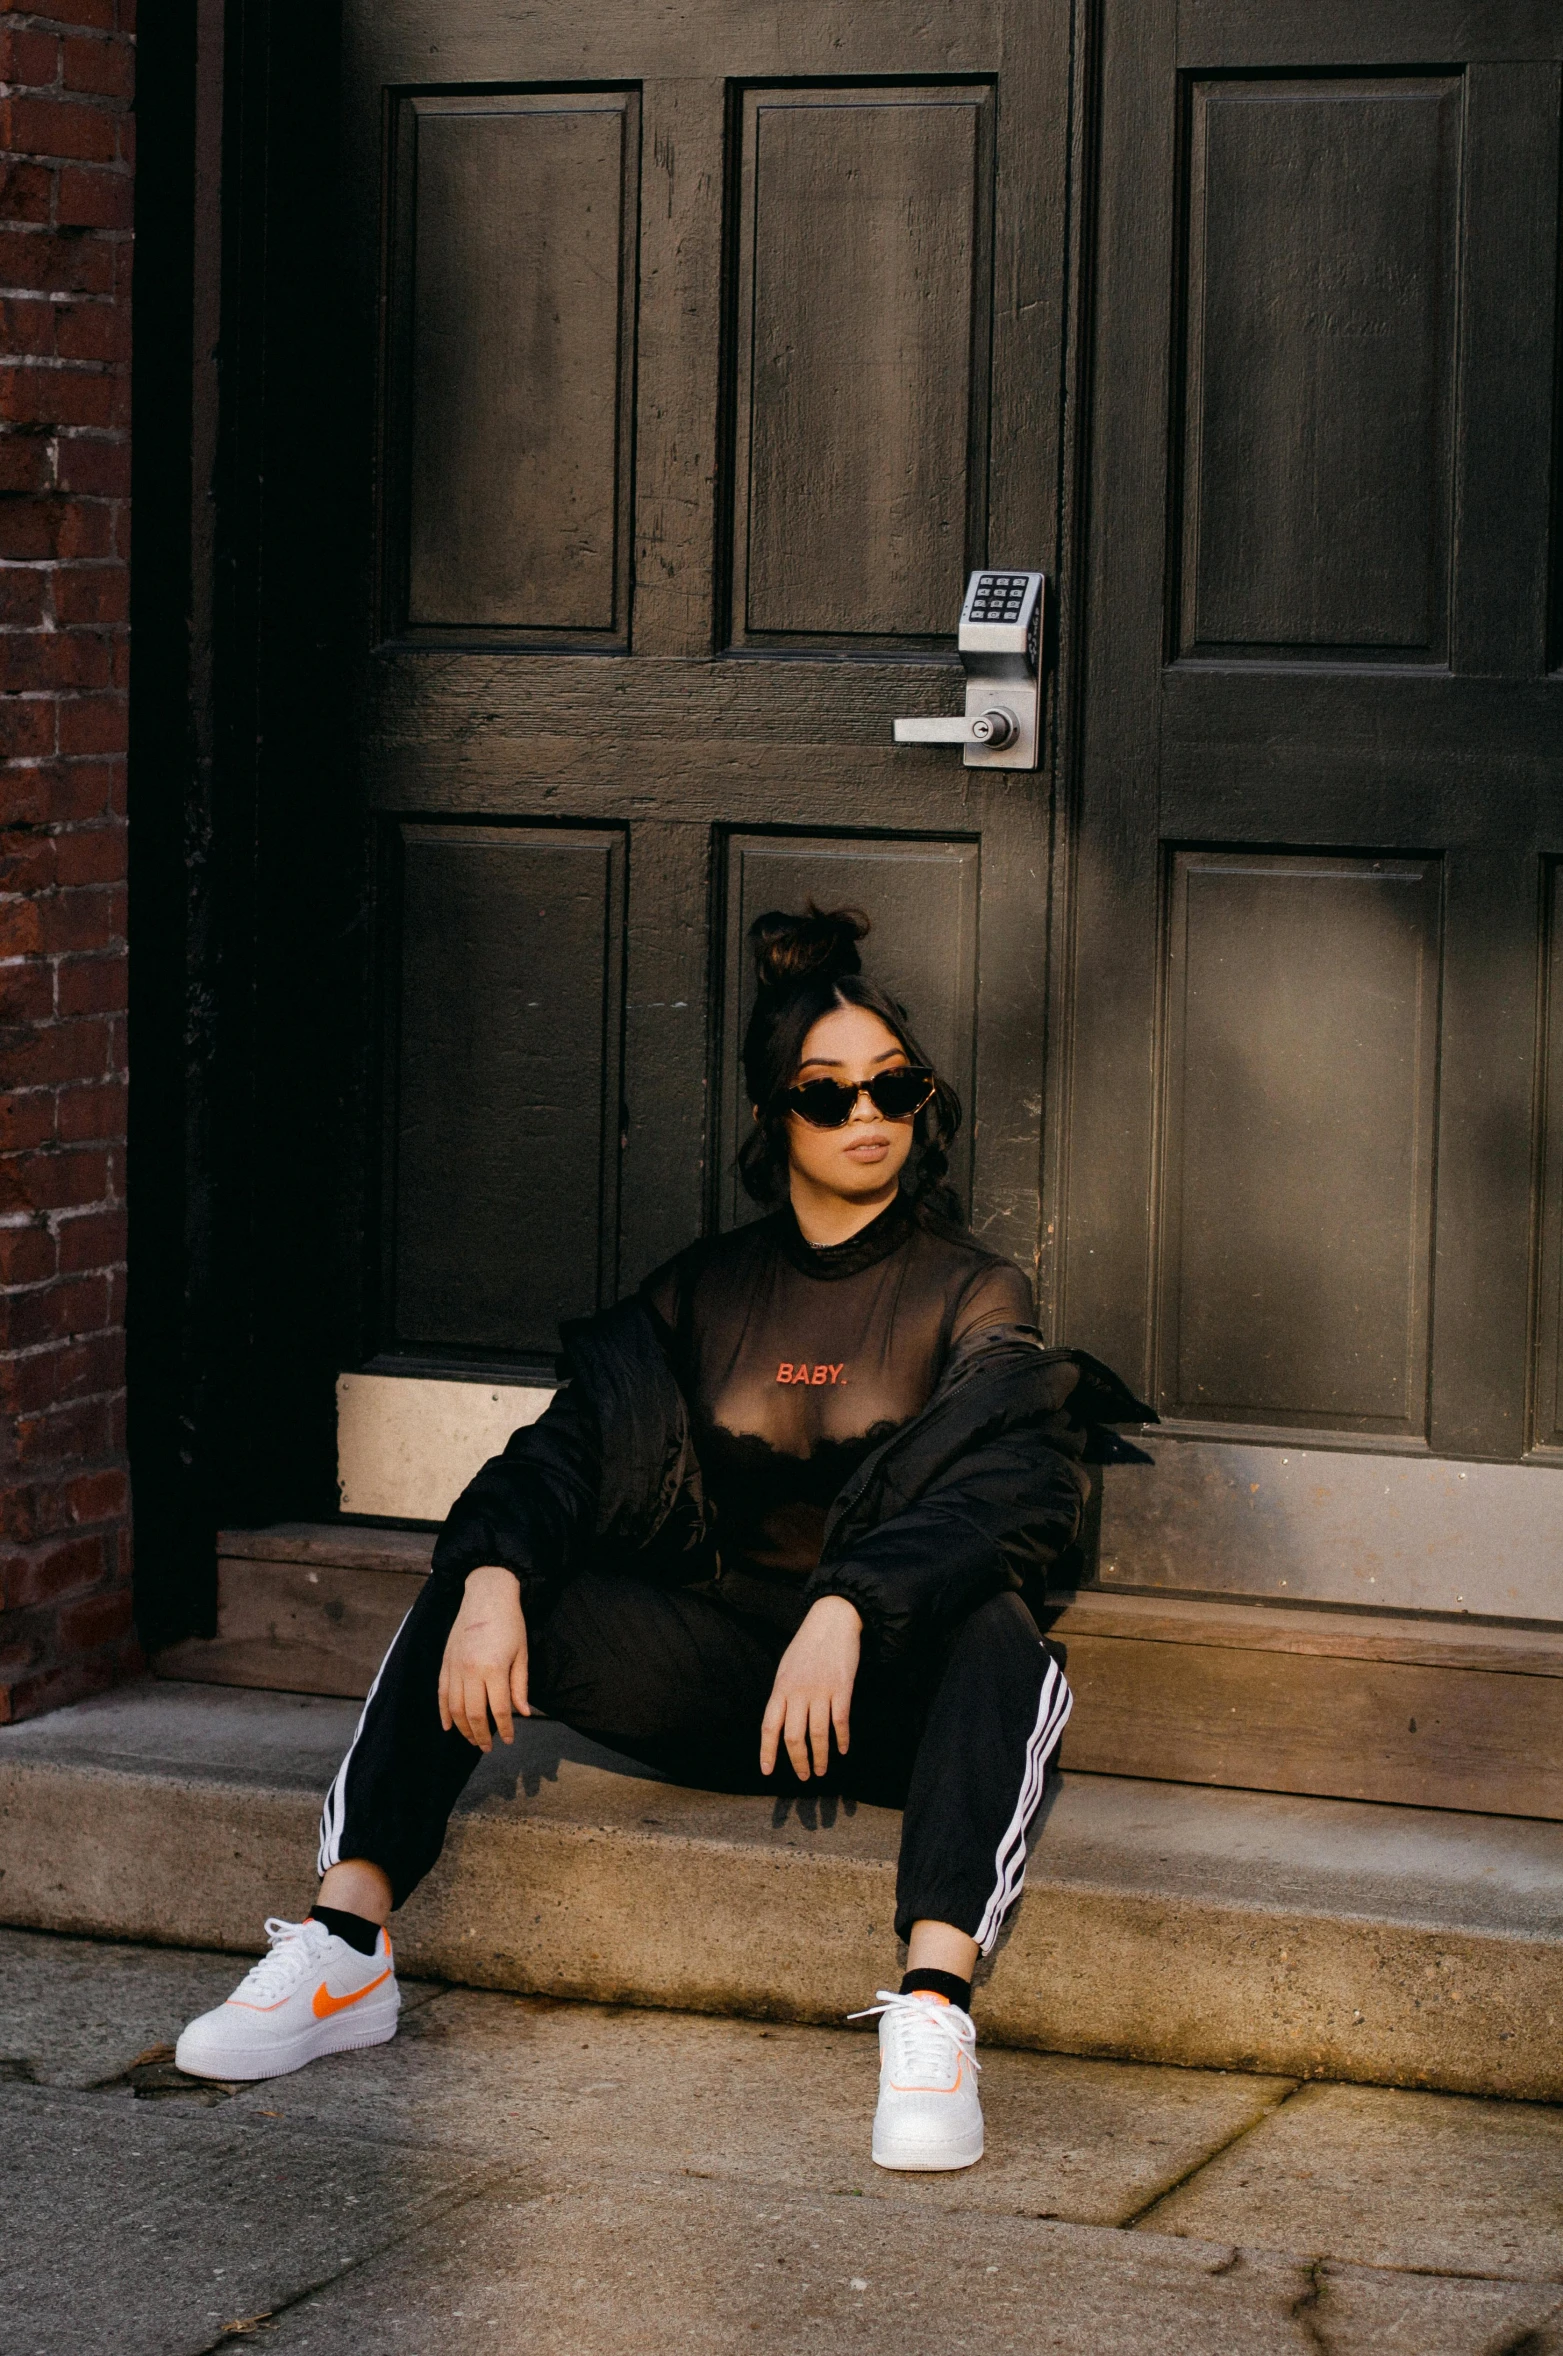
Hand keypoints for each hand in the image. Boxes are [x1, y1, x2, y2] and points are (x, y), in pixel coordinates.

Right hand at [438, 1564, 530, 1751]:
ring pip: (455, 1708)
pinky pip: (442, 1694)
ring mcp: (455, 1667)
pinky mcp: (446, 1663)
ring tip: (472, 1739)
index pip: (499, 1710)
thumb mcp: (522, 1653)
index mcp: (494, 1669)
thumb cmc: (510, 1623)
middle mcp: (471, 1671)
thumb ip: (520, 1686)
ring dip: (463, 1728)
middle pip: (474, 1714)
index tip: (508, 1740)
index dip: (505, 1728)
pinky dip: (444, 1713)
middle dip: (481, 1735)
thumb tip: (524, 1714)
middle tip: (487, 1747)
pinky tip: (448, 1726)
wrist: (487, 1595)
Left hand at [760, 1595, 862, 1780]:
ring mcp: (821, 1690)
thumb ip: (783, 1694)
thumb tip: (780, 1722)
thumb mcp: (786, 1667)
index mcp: (781, 1687)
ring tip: (822, 1770)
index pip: (770, 1726)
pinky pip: (841, 1721)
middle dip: (798, 1761)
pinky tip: (842, 1749)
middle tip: (804, 1776)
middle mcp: (798, 1691)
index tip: (767, 1771)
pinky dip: (842, 1739)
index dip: (767, 1751)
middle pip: (794, 1736)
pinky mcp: (842, 1687)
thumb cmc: (808, 1644)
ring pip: (818, 1734)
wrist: (832, 1619)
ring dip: (820, 1757)